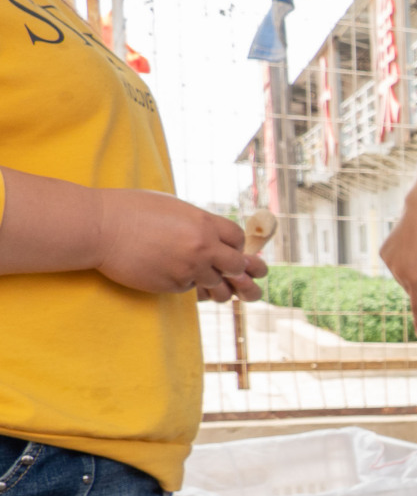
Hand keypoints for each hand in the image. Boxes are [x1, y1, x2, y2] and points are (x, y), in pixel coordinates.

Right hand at [95, 189, 263, 300]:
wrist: (99, 228)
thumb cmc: (131, 210)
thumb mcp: (174, 207)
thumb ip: (199, 223)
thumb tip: (215, 236)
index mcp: (204, 224)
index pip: (237, 239)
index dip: (234, 245)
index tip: (226, 248)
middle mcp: (202, 248)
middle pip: (236, 267)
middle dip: (232, 268)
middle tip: (221, 267)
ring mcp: (189, 270)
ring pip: (216, 284)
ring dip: (210, 281)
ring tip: (195, 272)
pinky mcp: (172, 286)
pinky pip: (189, 289)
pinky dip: (184, 283)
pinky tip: (167, 271)